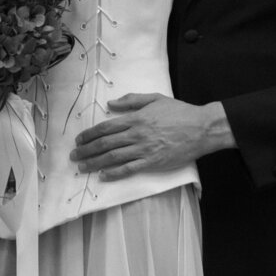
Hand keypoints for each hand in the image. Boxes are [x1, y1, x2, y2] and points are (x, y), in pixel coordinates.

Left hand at [72, 93, 212, 178]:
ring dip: (95, 163)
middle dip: (86, 150)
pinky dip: (114, 173)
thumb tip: (111, 104)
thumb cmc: (180, 113)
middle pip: (105, 144)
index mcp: (136, 118)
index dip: (89, 134)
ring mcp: (144, 150)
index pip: (106, 127)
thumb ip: (132, 101)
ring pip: (113, 157)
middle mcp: (137, 134)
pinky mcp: (153, 162)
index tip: (79, 140)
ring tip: (82, 167)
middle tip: (74, 155)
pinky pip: (129, 169)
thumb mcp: (155, 99)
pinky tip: (103, 175)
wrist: (201, 128)